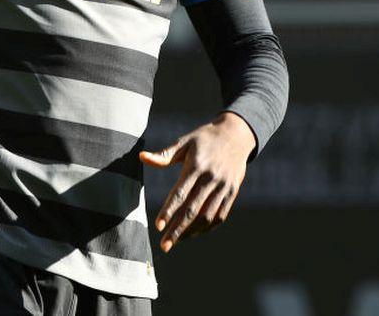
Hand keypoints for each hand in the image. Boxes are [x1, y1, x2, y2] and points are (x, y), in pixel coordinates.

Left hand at [140, 112, 254, 251]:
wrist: (236, 135)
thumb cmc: (204, 138)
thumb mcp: (184, 142)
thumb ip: (164, 155)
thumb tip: (141, 157)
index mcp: (196, 166)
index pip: (180, 194)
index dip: (168, 211)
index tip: (158, 225)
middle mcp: (211, 179)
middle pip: (192, 210)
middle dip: (177, 229)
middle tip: (164, 245)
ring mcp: (224, 187)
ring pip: (207, 216)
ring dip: (191, 231)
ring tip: (176, 241)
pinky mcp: (232, 192)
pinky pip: (220, 215)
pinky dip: (207, 227)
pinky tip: (194, 233)